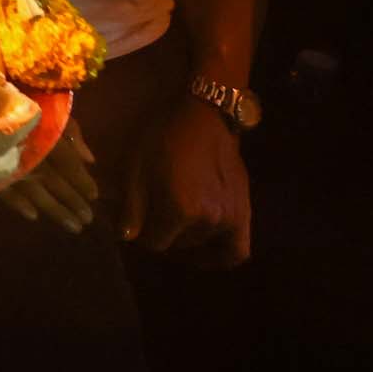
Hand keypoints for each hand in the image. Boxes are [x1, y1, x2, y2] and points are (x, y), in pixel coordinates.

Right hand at [0, 120, 98, 234]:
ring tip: (73, 227)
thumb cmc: (24, 101)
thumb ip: (73, 133)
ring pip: (36, 192)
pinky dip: (19, 204)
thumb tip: (90, 161)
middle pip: (56, 182)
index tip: (94, 196)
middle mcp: (31, 152)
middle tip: (88, 220)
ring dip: (56, 211)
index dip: (83, 181)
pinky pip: (5, 190)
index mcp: (48, 134)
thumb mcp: (53, 109)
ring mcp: (10, 163)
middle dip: (73, 202)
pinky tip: (33, 217)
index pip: (70, 164)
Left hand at [122, 101, 252, 260]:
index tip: (137, 224)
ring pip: (203, 247)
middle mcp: (208, 220)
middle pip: (179, 246)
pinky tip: (208, 251)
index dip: (142, 236)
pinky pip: (237, 251)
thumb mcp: (137, 167)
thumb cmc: (165, 136)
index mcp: (180, 209)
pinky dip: (222, 255)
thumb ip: (133, 207)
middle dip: (163, 237)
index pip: (155, 244)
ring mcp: (230, 219)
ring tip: (175, 231)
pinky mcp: (244, 214)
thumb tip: (128, 239)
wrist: (206, 116)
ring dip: (187, 243)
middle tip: (153, 223)